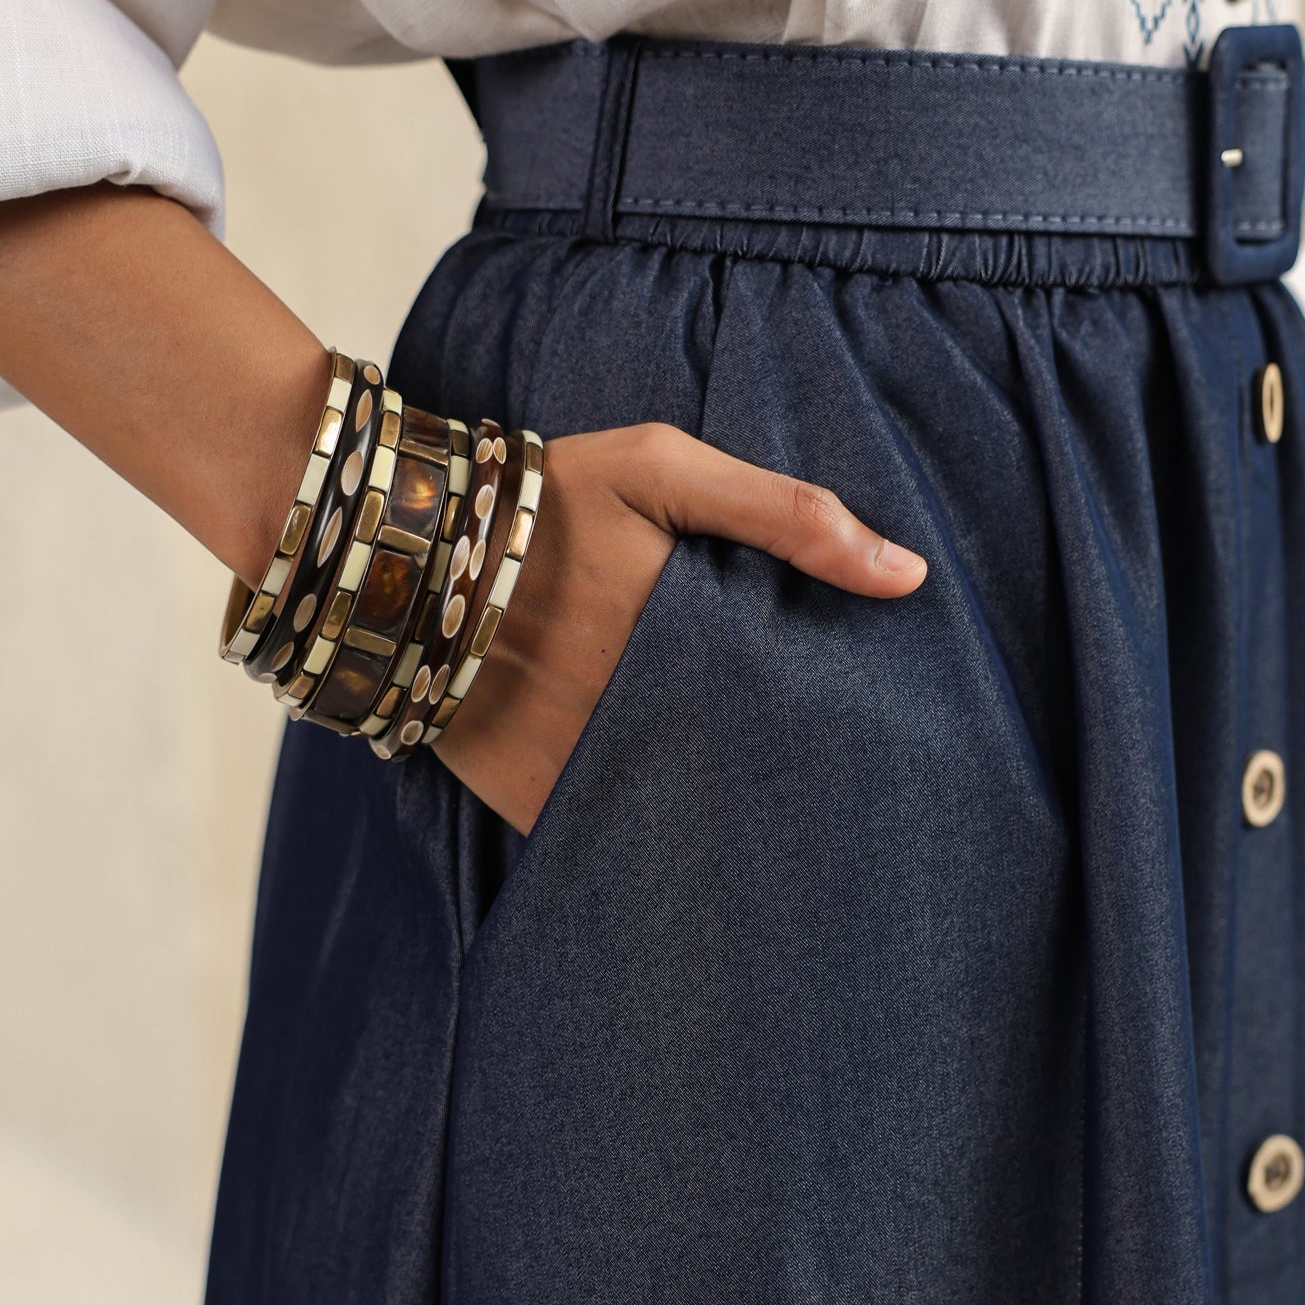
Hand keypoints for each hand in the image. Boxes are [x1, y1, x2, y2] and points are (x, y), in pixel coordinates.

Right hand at [434, 422, 926, 835]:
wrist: (395, 547)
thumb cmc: (543, 498)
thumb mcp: (663, 466)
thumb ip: (788, 513)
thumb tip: (909, 576)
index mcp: (689, 637)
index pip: (794, 707)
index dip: (834, 726)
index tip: (873, 736)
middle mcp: (641, 712)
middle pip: (749, 771)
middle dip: (787, 783)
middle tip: (833, 800)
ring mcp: (583, 764)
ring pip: (684, 813)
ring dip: (720, 815)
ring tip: (767, 830)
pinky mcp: (532, 799)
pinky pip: (606, 837)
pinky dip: (641, 838)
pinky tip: (677, 838)